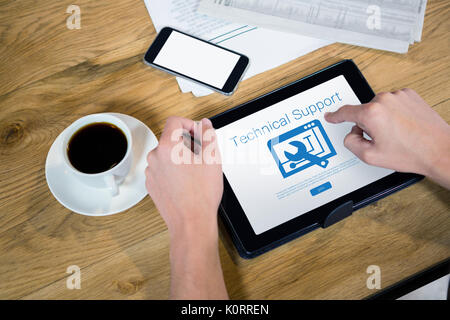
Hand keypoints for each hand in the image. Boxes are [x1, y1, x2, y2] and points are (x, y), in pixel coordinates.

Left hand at [145, 116, 222, 238]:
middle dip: (186, 142)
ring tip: (195, 172)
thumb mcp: (212, 158)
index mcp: (168, 147)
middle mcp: (155, 157)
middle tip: (201, 154)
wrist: (191, 222)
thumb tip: (205, 125)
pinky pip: (162, 170)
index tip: (197, 133)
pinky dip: (173, 171)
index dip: (189, 123)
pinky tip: (186, 182)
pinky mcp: (152, 185)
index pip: (174, 121)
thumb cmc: (201, 194)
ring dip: (179, 157)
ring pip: (166, 155)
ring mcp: (152, 172)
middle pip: (170, 138)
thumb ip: (208, 135)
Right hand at [325, 89, 449, 188]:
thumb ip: (351, 144)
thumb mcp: (371, 157)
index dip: (335, 116)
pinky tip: (404, 127)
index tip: (330, 116)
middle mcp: (384, 100)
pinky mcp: (410, 95)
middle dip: (369, 126)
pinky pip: (393, 103)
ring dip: (383, 119)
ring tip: (397, 135)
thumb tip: (352, 135)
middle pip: (364, 112)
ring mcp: (399, 96)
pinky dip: (395, 114)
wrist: (439, 149)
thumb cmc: (411, 153)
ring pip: (379, 108)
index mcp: (372, 113)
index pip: (346, 112)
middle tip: (383, 140)